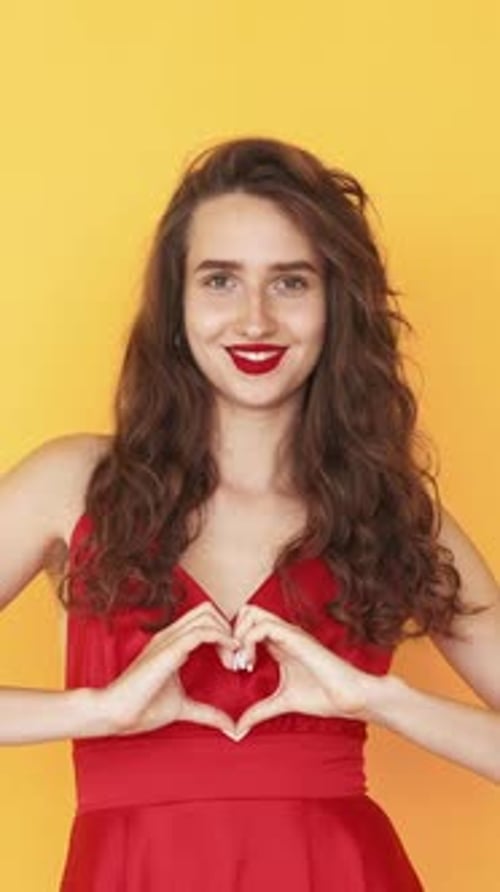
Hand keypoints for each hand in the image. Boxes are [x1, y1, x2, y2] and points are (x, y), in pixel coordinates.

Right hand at [100, 603, 239, 736]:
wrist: (115, 713)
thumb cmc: (142, 708)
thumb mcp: (184, 707)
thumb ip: (207, 712)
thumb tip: (230, 727)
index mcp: (172, 643)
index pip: (205, 620)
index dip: (225, 633)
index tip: (236, 660)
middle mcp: (170, 635)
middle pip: (208, 610)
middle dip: (230, 628)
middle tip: (239, 658)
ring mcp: (168, 639)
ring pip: (207, 615)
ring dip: (228, 633)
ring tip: (235, 660)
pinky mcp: (168, 649)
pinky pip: (201, 631)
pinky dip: (221, 638)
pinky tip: (230, 654)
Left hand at [231, 605, 371, 736]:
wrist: (350, 698)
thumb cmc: (324, 696)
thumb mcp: (282, 703)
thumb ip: (260, 711)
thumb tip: (239, 728)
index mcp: (280, 643)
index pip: (249, 624)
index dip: (234, 641)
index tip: (233, 668)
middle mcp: (283, 633)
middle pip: (247, 611)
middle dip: (231, 632)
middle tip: (232, 662)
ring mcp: (289, 632)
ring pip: (251, 612)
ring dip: (237, 636)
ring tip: (240, 663)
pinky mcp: (295, 638)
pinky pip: (261, 627)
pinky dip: (247, 642)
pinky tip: (248, 664)